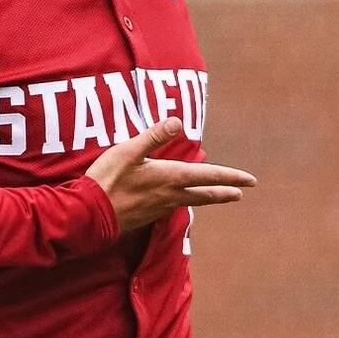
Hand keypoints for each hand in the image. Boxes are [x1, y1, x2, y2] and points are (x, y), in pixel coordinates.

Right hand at [83, 117, 255, 232]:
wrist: (88, 215)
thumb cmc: (108, 180)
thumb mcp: (129, 150)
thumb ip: (154, 135)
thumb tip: (178, 121)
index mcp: (170, 178)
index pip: (209, 177)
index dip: (231, 177)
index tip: (250, 181)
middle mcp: (169, 195)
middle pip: (204, 195)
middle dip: (223, 193)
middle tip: (240, 194)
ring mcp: (158, 208)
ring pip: (189, 202)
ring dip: (205, 198)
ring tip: (215, 195)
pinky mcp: (146, 216)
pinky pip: (171, 207)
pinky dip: (182, 201)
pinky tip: (177, 200)